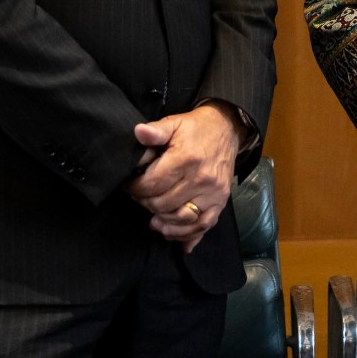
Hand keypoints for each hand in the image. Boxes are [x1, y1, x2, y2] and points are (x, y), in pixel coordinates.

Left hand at [126, 105, 241, 252]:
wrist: (227, 129)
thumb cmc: (196, 128)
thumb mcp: (174, 123)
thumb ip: (156, 130)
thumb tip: (138, 132)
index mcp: (185, 159)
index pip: (153, 184)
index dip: (136, 188)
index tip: (129, 186)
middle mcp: (200, 179)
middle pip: (164, 204)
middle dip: (146, 204)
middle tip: (140, 198)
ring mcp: (212, 193)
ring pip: (182, 219)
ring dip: (164, 223)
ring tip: (153, 220)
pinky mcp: (220, 202)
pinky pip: (203, 226)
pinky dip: (186, 235)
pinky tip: (172, 234)